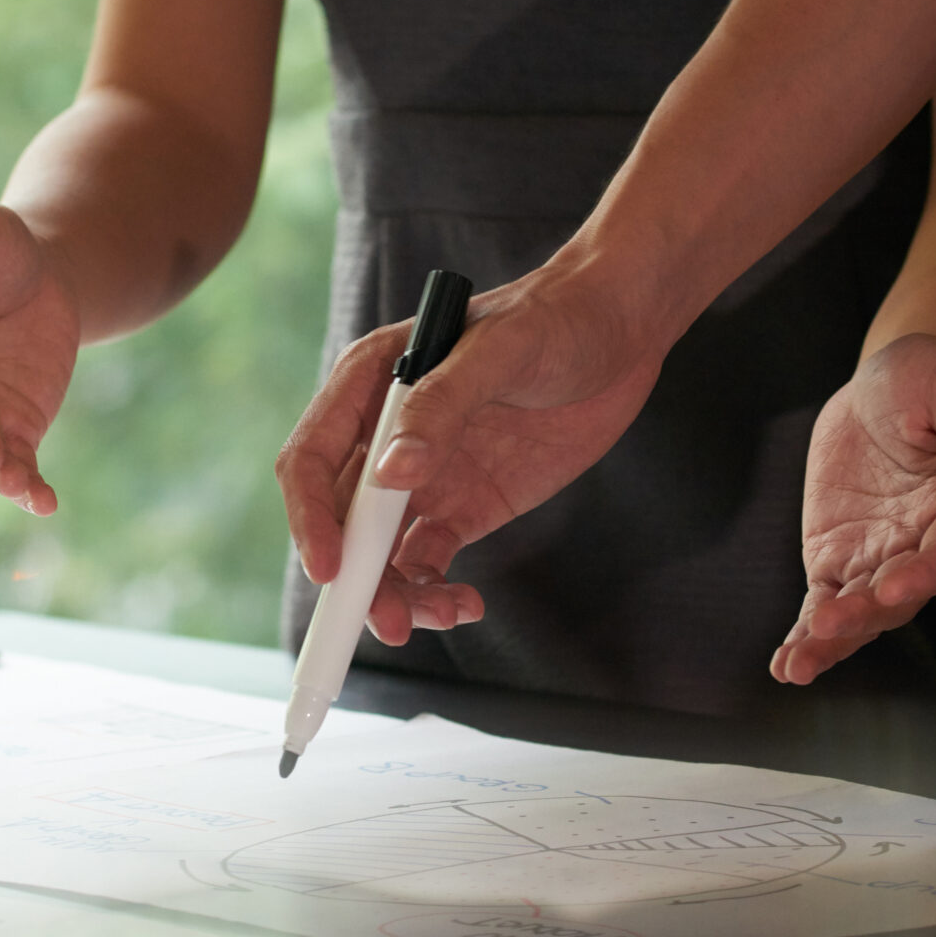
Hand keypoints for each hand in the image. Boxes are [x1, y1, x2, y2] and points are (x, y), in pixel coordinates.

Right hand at [275, 263, 666, 645]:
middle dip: (357, 575)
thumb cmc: (557, 315)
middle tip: (387, 622)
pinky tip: (464, 606)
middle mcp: (385, 435)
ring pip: (383, 552)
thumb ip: (442, 405)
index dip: (312, 517)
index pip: (313, 460)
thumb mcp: (500, 349)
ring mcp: (426, 475)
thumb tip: (393, 472)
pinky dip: (436, 592)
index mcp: (369, 384)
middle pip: (344, 520)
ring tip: (443, 615)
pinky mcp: (466, 505)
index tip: (332, 568)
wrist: (623, 326)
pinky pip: (430, 560)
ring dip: (397, 594)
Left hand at [772, 334, 935, 683]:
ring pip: (858, 611)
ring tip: (796, 667)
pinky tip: (785, 664)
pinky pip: (822, 601)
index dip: (923, 576)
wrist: (887, 381)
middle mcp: (920, 547)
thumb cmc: (931, 381)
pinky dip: (806, 633)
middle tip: (827, 629)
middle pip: (897, 596)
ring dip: (830, 641)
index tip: (894, 589)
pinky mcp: (838, 557)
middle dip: (863, 616)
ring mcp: (877, 558)